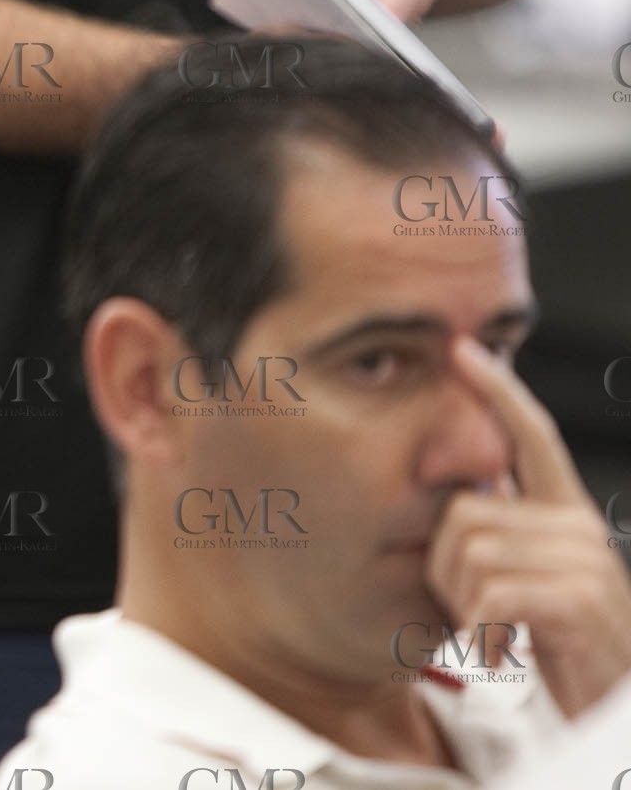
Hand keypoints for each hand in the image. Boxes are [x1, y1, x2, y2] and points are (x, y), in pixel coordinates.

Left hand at [425, 337, 630, 717]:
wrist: (615, 709)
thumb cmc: (563, 648)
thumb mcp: (529, 581)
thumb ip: (504, 535)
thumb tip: (455, 500)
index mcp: (565, 513)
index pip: (532, 435)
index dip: (498, 390)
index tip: (463, 349)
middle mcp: (578, 524)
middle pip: (463, 510)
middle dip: (445, 567)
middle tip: (473, 611)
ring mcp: (583, 559)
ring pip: (468, 550)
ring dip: (461, 602)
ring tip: (492, 630)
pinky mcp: (579, 597)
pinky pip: (490, 592)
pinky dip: (481, 629)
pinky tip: (500, 649)